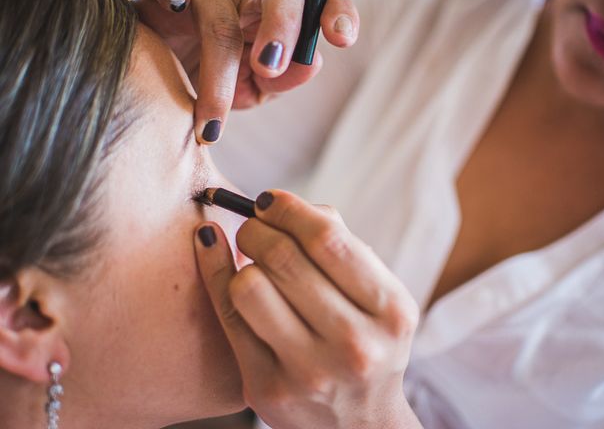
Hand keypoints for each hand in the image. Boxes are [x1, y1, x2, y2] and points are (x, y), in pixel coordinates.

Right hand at [133, 0, 358, 143]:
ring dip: (219, 68)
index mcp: (280, 15)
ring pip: (220, 13)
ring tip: (214, 120)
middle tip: (268, 68)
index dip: (336, 10)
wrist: (163, 81)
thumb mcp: (257, 89)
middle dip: (281, 27)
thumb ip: (285, 79)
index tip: (342, 38)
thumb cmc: (219, 82)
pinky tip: (175, 3)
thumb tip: (312, 63)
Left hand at [194, 190, 421, 428]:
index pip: (327, 239)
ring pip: (249, 286)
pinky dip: (215, 274)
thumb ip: (343, 246)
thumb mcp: (379, 297)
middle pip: (284, 258)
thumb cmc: (367, 341)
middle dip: (257, 227)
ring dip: (240, 258)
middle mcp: (353, 344)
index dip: (289, 209)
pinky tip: (212, 253)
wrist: (359, 424)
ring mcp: (309, 371)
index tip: (269, 199)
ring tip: (250, 257)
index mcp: (390, 311)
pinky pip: (227, 318)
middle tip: (253, 225)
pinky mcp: (268, 390)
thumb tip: (282, 206)